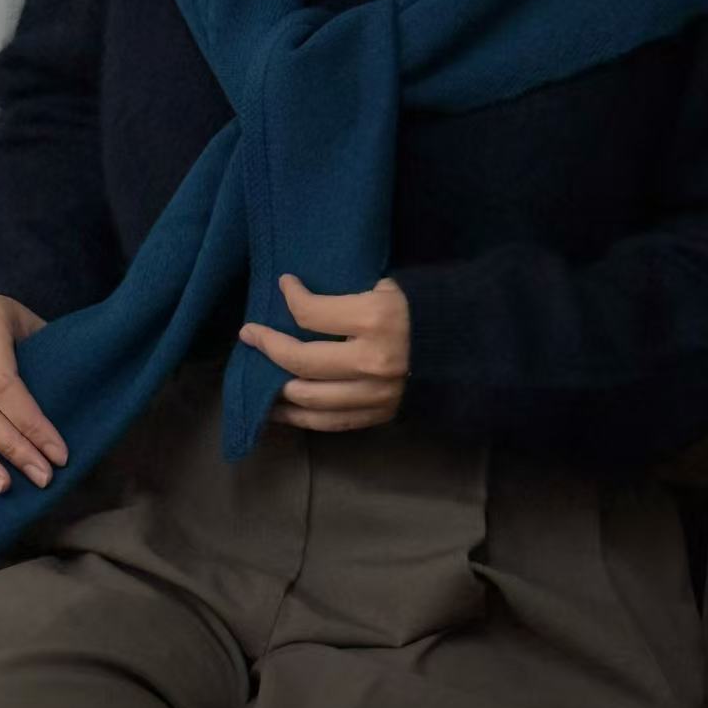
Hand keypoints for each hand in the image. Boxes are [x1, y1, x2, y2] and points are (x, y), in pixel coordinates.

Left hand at [238, 274, 411, 431]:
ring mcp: (376, 394)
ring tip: (257, 375)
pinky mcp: (378, 415)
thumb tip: (291, 294)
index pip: (311, 313)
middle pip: (302, 361)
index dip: (291, 296)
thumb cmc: (414, 309)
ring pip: (308, 398)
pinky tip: (279, 407)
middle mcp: (373, 361)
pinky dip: (298, 416)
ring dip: (275, 387)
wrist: (457, 347)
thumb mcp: (382, 286)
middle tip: (249, 335)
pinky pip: (327, 422)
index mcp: (375, 319)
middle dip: (268, 346)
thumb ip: (340, 294)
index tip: (284, 285)